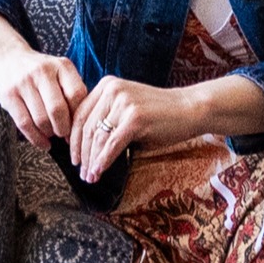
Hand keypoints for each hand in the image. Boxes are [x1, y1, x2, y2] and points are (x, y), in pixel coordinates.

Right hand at [0, 46, 87, 148]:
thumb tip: (82, 125)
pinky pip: (24, 123)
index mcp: (62, 66)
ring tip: (52, 134)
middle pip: (58, 109)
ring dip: (49, 133)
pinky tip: (42, 143)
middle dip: (63, 129)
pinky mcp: (8, 95)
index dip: (79, 115)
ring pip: (41, 119)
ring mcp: (23, 82)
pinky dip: (36, 138)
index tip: (78, 127)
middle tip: (64, 135)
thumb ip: (72, 92)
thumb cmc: (41, 72)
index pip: (76, 94)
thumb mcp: (60, 72)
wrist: (8, 58)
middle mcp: (42, 71)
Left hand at [70, 76, 194, 180]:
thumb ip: (106, 118)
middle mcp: (112, 90)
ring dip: (92, 161)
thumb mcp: (126, 110)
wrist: (190, 109)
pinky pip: (112, 143)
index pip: (80, 115)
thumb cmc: (159, 115)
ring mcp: (124, 102)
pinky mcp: (135, 117)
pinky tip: (99, 172)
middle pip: (86, 127)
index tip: (74, 158)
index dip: (73, 140)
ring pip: (98, 137)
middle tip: (81, 172)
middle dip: (82, 154)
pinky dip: (103, 160)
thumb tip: (83, 146)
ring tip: (90, 177)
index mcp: (106, 85)